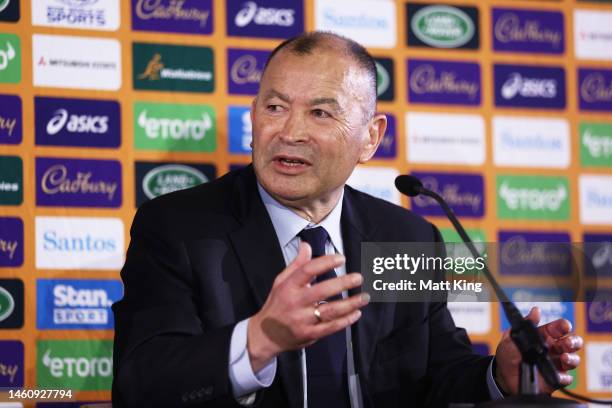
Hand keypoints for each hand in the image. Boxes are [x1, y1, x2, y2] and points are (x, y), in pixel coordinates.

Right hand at [247, 242, 368, 371]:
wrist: (265, 335)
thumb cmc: (277, 304)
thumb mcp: (281, 281)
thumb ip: (296, 264)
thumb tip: (306, 245)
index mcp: (289, 286)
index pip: (307, 271)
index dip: (325, 263)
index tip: (341, 258)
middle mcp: (295, 302)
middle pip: (322, 291)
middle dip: (342, 283)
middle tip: (358, 277)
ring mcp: (302, 320)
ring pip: (329, 311)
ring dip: (349, 304)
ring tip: (364, 297)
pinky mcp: (308, 334)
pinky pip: (330, 328)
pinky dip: (345, 321)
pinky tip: (356, 314)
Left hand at [494, 307, 582, 394]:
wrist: (502, 375)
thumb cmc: (508, 354)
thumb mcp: (512, 337)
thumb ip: (525, 324)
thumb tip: (536, 311)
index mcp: (544, 336)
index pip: (558, 328)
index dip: (563, 326)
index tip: (565, 326)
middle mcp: (553, 349)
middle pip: (571, 343)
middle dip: (573, 342)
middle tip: (567, 343)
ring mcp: (556, 364)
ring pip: (573, 360)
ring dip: (572, 358)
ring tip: (564, 358)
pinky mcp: (555, 379)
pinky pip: (565, 378)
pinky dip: (564, 377)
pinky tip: (558, 375)